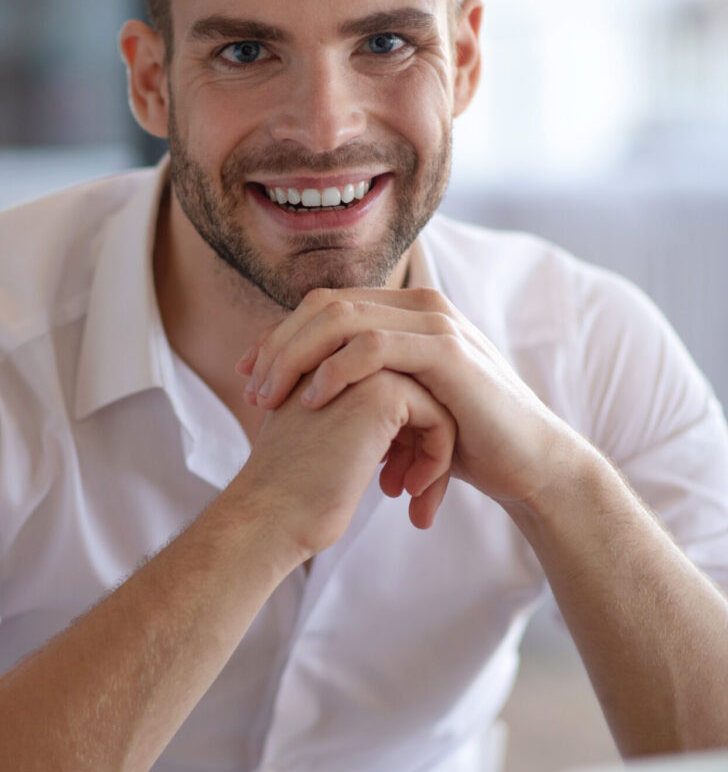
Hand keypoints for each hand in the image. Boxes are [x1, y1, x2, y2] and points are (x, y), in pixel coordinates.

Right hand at [230, 368, 455, 559]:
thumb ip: (346, 418)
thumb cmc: (289, 493)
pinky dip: (436, 458)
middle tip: (406, 487)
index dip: (399, 434)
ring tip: (413, 493)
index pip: (389, 389)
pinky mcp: (384, 393)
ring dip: (431, 454)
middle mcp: (341, 357)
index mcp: (322, 363)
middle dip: (418, 443)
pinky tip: (412, 491)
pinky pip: (438, 418)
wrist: (270, 515)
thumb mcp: (316, 438)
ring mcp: (363, 369)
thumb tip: (398, 433)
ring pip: (431, 403)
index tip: (390, 476)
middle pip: (413, 392)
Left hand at [236, 286, 573, 509]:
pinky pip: (373, 347)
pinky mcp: (447, 352)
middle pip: (323, 306)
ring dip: (295, 358)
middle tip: (251, 391)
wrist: (526, 465)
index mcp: (403, 313)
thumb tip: (304, 394)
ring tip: (270, 400)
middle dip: (278, 347)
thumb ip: (362, 387)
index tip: (246, 375)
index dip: (278, 337)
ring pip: (341, 319)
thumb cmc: (461, 440)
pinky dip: (334, 370)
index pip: (323, 308)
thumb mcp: (401, 406)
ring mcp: (434, 324)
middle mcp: (417, 306)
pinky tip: (313, 401)